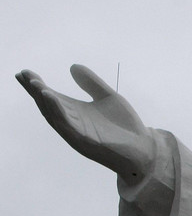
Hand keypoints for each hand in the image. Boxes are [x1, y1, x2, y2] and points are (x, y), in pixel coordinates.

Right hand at [16, 65, 154, 184]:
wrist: (144, 148)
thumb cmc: (125, 126)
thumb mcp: (108, 97)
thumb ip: (92, 83)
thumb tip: (72, 66)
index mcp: (76, 112)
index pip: (51, 97)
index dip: (37, 86)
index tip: (24, 73)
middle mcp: (73, 122)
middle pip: (48, 106)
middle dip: (36, 91)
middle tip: (24, 76)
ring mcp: (78, 133)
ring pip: (55, 116)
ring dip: (44, 100)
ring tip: (36, 84)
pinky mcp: (86, 140)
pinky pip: (69, 126)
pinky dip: (59, 112)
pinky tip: (53, 98)